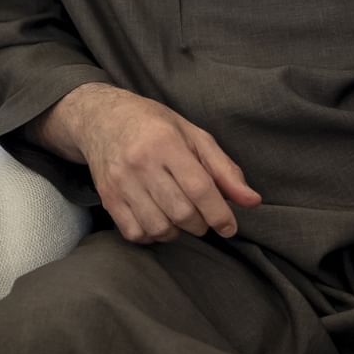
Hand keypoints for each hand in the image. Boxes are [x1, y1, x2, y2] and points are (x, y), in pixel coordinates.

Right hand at [39, 83, 261, 245]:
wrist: (101, 119)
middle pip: (181, 212)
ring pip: (159, 227)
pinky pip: (135, 233)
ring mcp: (120, 182)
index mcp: (166, 143)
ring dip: (177, 231)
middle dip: (200, 223)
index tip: (229, 227)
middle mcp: (140, 163)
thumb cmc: (153, 125)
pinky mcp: (107, 198)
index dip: (219, 213)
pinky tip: (158, 219)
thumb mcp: (193, 136)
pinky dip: (153, 234)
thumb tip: (252, 201)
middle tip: (202, 216)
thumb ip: (224, 169)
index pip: (199, 188)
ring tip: (179, 216)